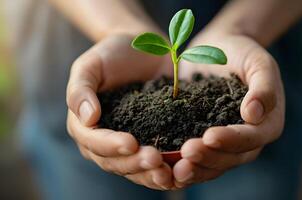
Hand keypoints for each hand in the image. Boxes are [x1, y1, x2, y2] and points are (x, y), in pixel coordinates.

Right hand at [66, 33, 173, 189]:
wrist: (144, 50)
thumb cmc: (112, 55)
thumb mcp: (90, 65)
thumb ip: (80, 90)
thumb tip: (87, 118)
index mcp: (85, 125)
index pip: (93, 142)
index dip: (110, 145)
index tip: (131, 143)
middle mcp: (104, 141)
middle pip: (115, 162)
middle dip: (135, 163)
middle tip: (155, 159)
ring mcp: (128, 145)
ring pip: (136, 169)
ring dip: (151, 174)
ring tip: (168, 172)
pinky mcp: (152, 142)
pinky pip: (156, 163)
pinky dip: (167, 170)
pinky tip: (180, 170)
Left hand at [174, 32, 284, 186]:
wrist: (219, 48)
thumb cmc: (242, 52)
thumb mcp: (258, 63)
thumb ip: (264, 87)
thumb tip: (254, 115)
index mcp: (267, 123)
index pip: (251, 138)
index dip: (231, 140)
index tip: (209, 136)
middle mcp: (248, 139)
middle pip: (231, 157)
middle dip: (209, 157)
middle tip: (186, 154)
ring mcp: (226, 142)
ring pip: (214, 164)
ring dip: (196, 168)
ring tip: (175, 168)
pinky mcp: (204, 139)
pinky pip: (197, 158)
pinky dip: (183, 163)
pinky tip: (165, 164)